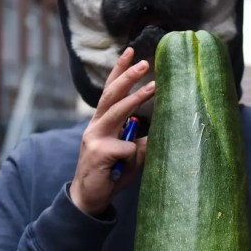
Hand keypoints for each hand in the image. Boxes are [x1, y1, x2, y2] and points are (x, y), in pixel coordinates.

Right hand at [69, 48, 154, 216]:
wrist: (89, 199)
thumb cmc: (110, 174)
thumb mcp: (129, 154)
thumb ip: (139, 140)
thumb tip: (161, 129)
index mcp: (101, 123)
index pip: (110, 91)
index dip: (120, 71)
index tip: (130, 51)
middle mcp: (96, 126)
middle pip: (112, 94)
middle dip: (128, 76)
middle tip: (144, 62)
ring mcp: (95, 137)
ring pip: (118, 112)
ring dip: (136, 98)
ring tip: (153, 86)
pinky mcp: (99, 152)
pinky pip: (127, 148)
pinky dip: (132, 157)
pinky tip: (120, 169)